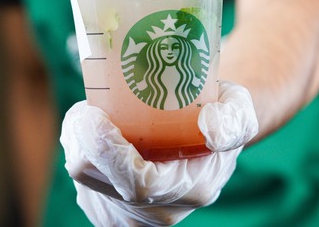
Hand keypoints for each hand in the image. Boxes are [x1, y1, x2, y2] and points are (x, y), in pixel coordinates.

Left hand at [60, 81, 257, 225]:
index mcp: (190, 190)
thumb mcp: (239, 109)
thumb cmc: (221, 116)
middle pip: (96, 180)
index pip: (137, 183)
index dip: (108, 151)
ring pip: (82, 177)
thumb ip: (232, 119)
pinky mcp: (107, 208)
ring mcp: (128, 214)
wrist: (208, 137)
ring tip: (98, 114)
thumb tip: (211, 128)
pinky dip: (79, 148)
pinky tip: (97, 131)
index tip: (94, 115)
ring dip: (79, 140)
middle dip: (82, 139)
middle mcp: (157, 211)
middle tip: (91, 106)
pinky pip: (80, 178)